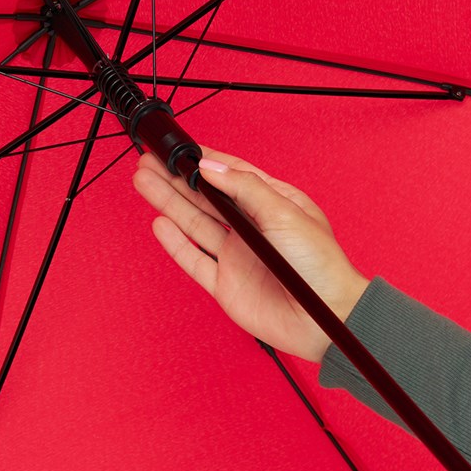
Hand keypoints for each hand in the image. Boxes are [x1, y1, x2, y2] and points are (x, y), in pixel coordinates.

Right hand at [133, 148, 368, 362]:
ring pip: (194, 224)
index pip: (231, 175)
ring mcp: (236, 256)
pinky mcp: (225, 284)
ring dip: (169, 202)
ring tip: (145, 182)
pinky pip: (194, 260)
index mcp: (271, 205)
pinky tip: (161, 224)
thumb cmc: (320, 266)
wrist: (325, 319)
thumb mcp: (285, 213)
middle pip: (206, 198)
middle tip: (150, 162)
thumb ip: (246, 188)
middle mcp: (251, 229)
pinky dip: (176, 243)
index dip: (204, 161)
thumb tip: (212, 168)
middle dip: (177, 179)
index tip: (179, 150)